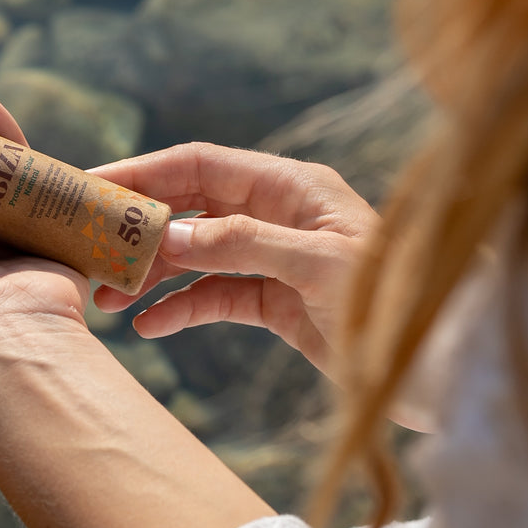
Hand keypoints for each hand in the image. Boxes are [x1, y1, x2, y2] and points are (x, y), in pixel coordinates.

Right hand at [92, 143, 379, 383]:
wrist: (439, 362)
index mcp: (291, 186)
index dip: (144, 173)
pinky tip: (148, 327)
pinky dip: (180, 310)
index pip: (199, 165)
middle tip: (88, 253)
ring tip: (106, 299)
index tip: (93, 189)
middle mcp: (279, 215)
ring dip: (151, 274)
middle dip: (138, 230)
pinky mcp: (278, 304)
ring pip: (196, 257)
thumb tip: (170, 235)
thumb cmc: (394, 297)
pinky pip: (215, 297)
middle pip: (189, 209)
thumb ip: (242, 243)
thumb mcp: (317, 263)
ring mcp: (276, 260)